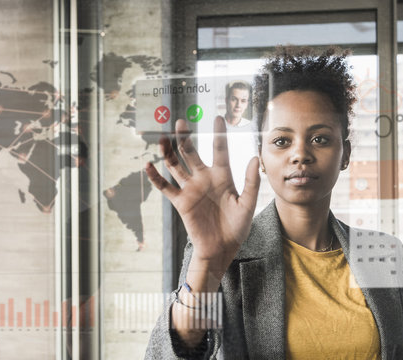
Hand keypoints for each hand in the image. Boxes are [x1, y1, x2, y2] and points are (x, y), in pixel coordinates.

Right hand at [145, 117, 260, 268]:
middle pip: (191, 153)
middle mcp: (204, 179)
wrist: (221, 249)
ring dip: (168, 152)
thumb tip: (255, 158)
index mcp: (223, 177)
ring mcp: (191, 189)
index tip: (217, 117)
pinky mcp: (180, 202)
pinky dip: (155, 177)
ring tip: (162, 139)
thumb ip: (251, 182)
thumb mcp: (248, 205)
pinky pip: (165, 187)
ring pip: (176, 166)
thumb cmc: (237, 228)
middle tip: (180, 122)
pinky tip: (147, 166)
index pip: (220, 150)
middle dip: (185, 138)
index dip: (218, 134)